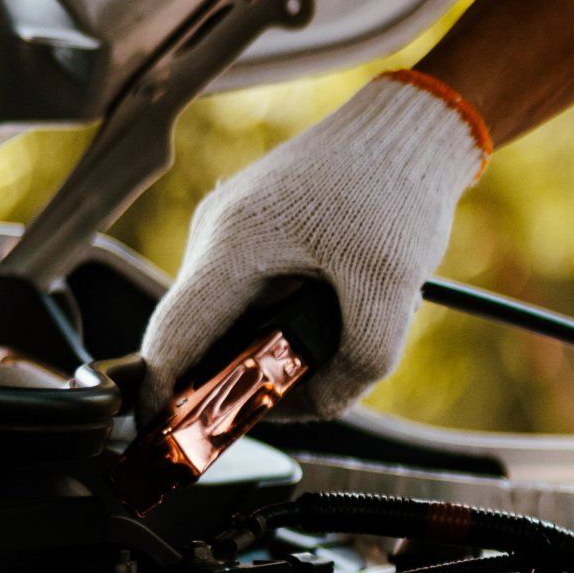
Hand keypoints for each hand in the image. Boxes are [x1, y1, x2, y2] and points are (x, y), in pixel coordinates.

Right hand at [140, 72, 487, 422]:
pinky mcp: (256, 229)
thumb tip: (319, 407)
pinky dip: (273, 322)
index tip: (166, 443)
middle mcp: (217, 233)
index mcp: (233, 244)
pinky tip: (318, 329)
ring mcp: (232, 228)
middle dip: (228, 380)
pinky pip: (248, 293)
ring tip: (313, 364)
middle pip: (198, 333)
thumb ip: (359, 362)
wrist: (411, 129)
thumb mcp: (391, 290)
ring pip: (226, 316)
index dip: (163, 400)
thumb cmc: (396, 190)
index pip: (174, 339)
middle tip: (269, 413)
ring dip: (259, 350)